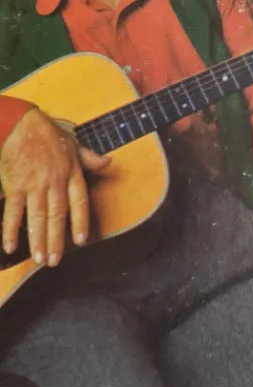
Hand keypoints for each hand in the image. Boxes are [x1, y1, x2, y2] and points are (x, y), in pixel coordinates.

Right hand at [1, 107, 109, 267]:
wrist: (21, 124)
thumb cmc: (48, 134)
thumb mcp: (74, 143)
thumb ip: (90, 158)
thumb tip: (108, 163)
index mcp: (72, 174)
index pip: (80, 203)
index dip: (80, 222)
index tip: (81, 241)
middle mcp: (55, 182)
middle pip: (57, 216)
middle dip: (56, 240)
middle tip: (54, 261)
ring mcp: (34, 185)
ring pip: (37, 218)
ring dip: (38, 240)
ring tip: (39, 259)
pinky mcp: (14, 185)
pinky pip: (13, 211)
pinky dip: (11, 229)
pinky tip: (10, 246)